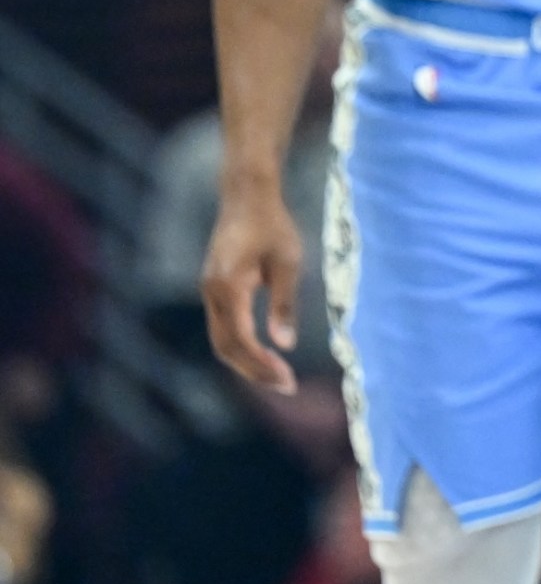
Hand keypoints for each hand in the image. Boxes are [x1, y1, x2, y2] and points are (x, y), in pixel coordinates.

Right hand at [200, 181, 303, 392]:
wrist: (246, 197)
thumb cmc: (272, 225)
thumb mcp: (288, 262)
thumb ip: (284, 303)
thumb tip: (286, 344)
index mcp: (228, 287)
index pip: (241, 340)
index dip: (262, 365)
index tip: (287, 381)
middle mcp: (211, 294)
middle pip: (226, 347)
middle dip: (254, 371)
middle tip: (286, 386)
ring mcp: (209, 292)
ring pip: (221, 340)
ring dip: (246, 362)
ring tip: (277, 376)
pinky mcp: (213, 289)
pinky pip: (223, 327)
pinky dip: (240, 346)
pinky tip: (263, 354)